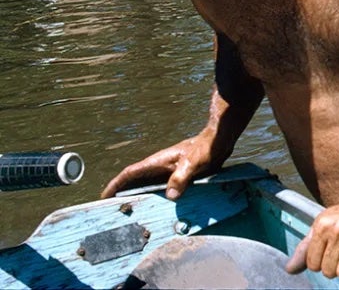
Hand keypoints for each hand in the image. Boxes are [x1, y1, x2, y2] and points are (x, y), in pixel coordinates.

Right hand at [100, 132, 220, 199]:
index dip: (116, 184)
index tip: (104, 196)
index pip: (130, 173)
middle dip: (122, 194)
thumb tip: (170, 195)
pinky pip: (161, 188)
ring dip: (137, 196)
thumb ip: (181, 177)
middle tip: (111, 210)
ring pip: (147, 186)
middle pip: (135, 182)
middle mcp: (159, 167)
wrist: (219, 141)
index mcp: (157, 162)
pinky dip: (154, 197)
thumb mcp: (193, 163)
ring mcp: (168, 171)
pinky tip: (156, 208)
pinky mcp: (178, 175)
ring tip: (130, 212)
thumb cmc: (205, 148)